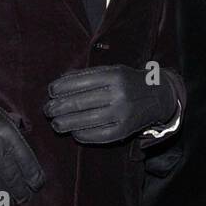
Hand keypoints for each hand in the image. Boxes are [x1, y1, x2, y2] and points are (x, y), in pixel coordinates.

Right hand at [0, 74, 44, 205]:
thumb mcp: (4, 117)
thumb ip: (16, 134)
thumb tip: (27, 151)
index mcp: (9, 134)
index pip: (28, 163)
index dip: (34, 178)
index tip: (37, 186)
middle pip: (13, 178)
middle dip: (20, 192)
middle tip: (24, 198)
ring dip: (3, 197)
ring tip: (8, 202)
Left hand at [43, 64, 178, 144]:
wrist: (158, 96)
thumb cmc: (128, 82)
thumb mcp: (112, 70)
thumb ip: (88, 75)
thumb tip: (59, 83)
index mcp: (114, 75)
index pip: (80, 82)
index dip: (61, 88)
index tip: (51, 92)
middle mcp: (119, 94)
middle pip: (80, 102)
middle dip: (58, 107)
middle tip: (47, 110)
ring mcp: (122, 113)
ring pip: (86, 121)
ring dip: (65, 123)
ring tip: (55, 124)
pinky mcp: (124, 130)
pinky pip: (98, 135)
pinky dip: (82, 135)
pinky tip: (74, 132)